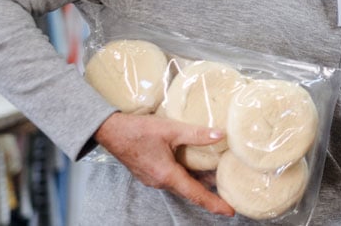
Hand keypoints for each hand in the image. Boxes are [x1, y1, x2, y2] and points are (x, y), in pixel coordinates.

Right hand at [94, 112, 233, 216]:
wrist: (110, 131)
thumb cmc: (138, 130)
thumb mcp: (171, 129)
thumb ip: (197, 134)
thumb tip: (220, 134)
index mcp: (167, 175)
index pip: (195, 194)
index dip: (214, 203)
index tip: (230, 211)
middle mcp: (160, 181)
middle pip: (190, 191)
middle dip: (210, 195)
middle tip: (229, 196)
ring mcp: (153, 178)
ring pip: (181, 184)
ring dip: (198, 184)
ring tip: (218, 181)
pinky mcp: (149, 173)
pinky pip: (172, 178)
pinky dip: (187, 177)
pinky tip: (196, 168)